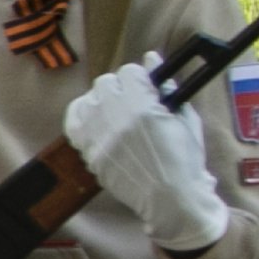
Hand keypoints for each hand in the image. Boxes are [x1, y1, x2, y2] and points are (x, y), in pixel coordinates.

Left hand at [65, 60, 225, 251]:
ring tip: (116, 113)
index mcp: (144, 107)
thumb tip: (152, 59)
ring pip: (86, 101)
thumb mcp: (186, 119)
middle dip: (120, 88)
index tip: (146, 85)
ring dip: (101, 102)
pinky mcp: (89, 154)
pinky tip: (96, 122)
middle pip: (105, 83)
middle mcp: (116, 119)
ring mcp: (98, 138)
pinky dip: (83, 118)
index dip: (140, 77)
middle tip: (133, 101)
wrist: (172, 199)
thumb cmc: (185, 160)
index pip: (129, 72)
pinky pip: (73, 123)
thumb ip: (167, 87)